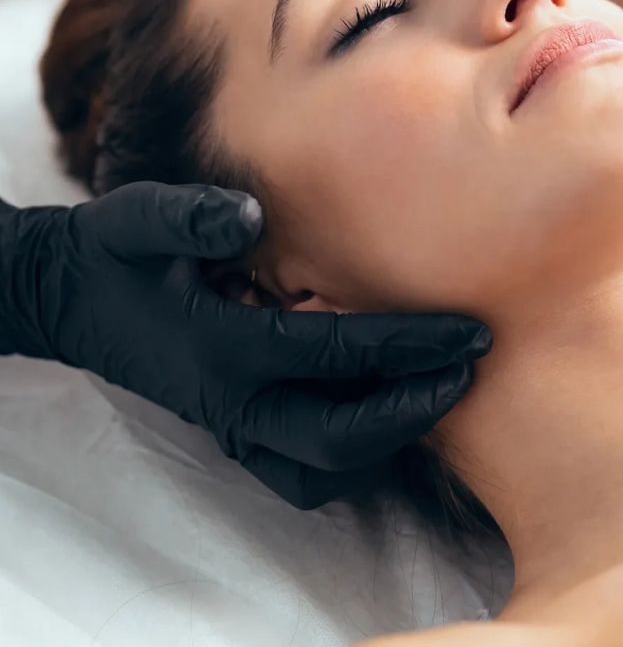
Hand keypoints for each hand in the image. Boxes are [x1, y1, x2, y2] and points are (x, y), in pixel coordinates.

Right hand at [0, 182, 491, 507]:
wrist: (77, 301)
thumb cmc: (117, 254)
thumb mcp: (138, 219)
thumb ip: (186, 216)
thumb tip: (250, 217)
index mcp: (219, 346)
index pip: (333, 354)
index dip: (408, 344)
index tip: (471, 330)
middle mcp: (231, 403)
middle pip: (340, 436)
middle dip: (418, 405)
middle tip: (473, 363)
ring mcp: (232, 429)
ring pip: (323, 472)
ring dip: (391, 442)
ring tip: (446, 390)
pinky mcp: (235, 436)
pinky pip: (301, 477)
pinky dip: (352, 461)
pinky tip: (390, 415)